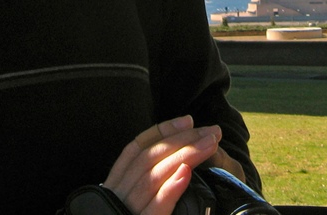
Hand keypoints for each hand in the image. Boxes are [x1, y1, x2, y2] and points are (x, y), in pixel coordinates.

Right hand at [102, 116, 222, 214]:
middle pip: (149, 157)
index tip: (188, 120)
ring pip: (153, 175)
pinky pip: (155, 206)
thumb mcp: (128, 203)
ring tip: (210, 144)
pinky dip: (170, 188)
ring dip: (184, 155)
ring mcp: (126, 211)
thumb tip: (175, 164)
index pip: (135, 149)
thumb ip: (144, 187)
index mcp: (113, 187)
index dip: (161, 131)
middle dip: (182, 139)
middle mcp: (116, 195)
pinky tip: (186, 173)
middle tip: (212, 130)